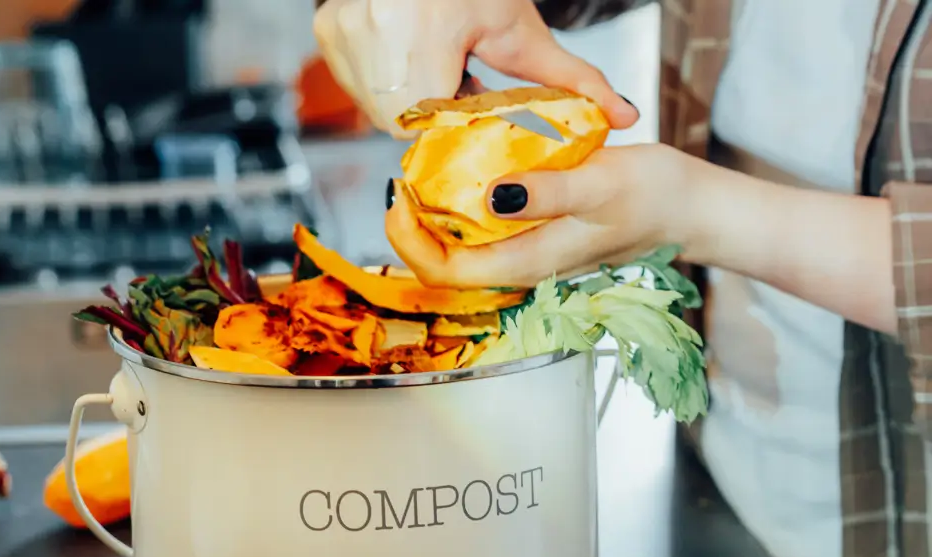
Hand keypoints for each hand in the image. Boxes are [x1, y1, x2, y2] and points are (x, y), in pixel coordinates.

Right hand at [312, 0, 638, 137]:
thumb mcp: (523, 31)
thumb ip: (574, 79)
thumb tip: (623, 116)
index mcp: (425, 31)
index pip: (432, 123)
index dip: (453, 129)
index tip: (473, 114)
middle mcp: (375, 31)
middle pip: (403, 122)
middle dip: (434, 118)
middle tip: (458, 86)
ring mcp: (344, 31)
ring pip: (377, 108)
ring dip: (409, 103)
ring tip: (436, 67)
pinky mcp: (329, 32)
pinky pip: (358, 86)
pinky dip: (386, 85)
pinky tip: (410, 57)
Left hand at [385, 144, 709, 287]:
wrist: (686, 207)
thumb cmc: (650, 196)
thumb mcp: (600, 184)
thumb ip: (547, 193)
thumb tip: (493, 197)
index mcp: (528, 263)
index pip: (447, 272)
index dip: (411, 242)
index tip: (399, 199)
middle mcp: (522, 267)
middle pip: (445, 266)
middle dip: (414, 230)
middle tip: (405, 181)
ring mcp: (528, 256)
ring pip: (462, 251)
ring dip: (435, 221)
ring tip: (425, 177)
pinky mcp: (537, 239)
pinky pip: (484, 235)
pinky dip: (462, 211)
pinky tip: (463, 178)